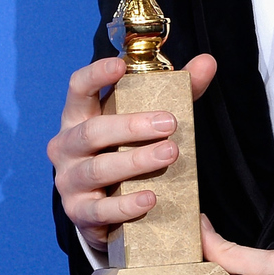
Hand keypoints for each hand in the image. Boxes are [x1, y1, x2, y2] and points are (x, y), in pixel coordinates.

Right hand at [50, 53, 216, 249]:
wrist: (104, 209)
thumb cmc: (123, 152)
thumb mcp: (144, 121)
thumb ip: (176, 92)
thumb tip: (207, 62)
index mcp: (79, 117)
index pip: (78, 88)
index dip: (96, 75)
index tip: (120, 66)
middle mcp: (66, 146)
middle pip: (92, 131)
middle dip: (132, 126)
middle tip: (169, 123)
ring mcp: (69, 180)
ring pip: (98, 169)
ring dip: (135, 161)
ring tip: (169, 155)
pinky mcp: (79, 212)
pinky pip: (101, 209)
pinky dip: (127, 205)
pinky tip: (150, 198)